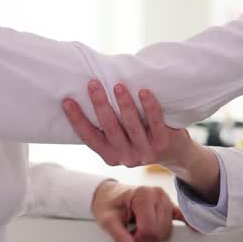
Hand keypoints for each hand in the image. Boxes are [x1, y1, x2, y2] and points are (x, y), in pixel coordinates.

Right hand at [64, 84, 221, 199]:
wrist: (175, 153)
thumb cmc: (141, 136)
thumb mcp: (121, 138)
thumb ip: (109, 125)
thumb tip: (90, 92)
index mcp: (110, 155)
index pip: (89, 137)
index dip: (77, 119)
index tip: (67, 100)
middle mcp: (125, 157)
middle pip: (109, 129)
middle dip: (100, 105)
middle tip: (93, 84)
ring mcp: (145, 153)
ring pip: (131, 126)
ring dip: (124, 104)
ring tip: (118, 85)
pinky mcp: (162, 144)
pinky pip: (154, 123)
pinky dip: (149, 107)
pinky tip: (144, 92)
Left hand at [90, 180, 183, 241]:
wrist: (108, 194)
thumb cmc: (107, 205)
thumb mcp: (107, 221)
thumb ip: (119, 238)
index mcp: (143, 194)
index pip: (149, 228)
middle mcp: (157, 194)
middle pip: (159, 231)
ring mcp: (165, 199)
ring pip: (166, 230)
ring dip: (154, 239)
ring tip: (137, 236)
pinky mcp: (168, 204)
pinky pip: (181, 216)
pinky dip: (187, 223)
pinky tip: (194, 231)